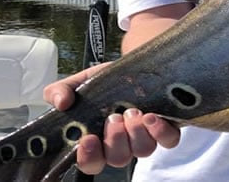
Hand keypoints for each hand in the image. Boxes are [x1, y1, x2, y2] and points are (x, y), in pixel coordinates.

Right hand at [43, 63, 180, 174]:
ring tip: (132, 112)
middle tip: (113, 117)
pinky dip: (160, 131)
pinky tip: (152, 117)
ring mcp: (144, 137)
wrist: (133, 66)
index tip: (87, 139)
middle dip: (115, 140)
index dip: (89, 157)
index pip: (90, 162)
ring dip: (136, 133)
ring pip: (142, 150)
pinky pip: (168, 140)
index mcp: (97, 139)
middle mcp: (121, 143)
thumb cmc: (104, 81)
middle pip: (118, 159)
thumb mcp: (79, 82)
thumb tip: (61, 102)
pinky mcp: (165, 128)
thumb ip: (61, 90)